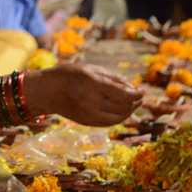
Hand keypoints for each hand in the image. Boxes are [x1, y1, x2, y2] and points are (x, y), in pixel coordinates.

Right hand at [23, 63, 143, 125]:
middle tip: (139, 96)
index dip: (138, 93)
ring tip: (133, 103)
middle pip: (124, 107)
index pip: (124, 94)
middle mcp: (92, 101)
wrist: (48, 91)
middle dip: (136, 102)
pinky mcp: (87, 122)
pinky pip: (110, 122)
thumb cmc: (70, 75)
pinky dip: (119, 117)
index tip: (143, 89)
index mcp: (94, 84)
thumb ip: (114, 78)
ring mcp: (89, 114)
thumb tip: (133, 87)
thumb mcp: (92, 69)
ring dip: (129, 111)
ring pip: (119, 117)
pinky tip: (121, 110)